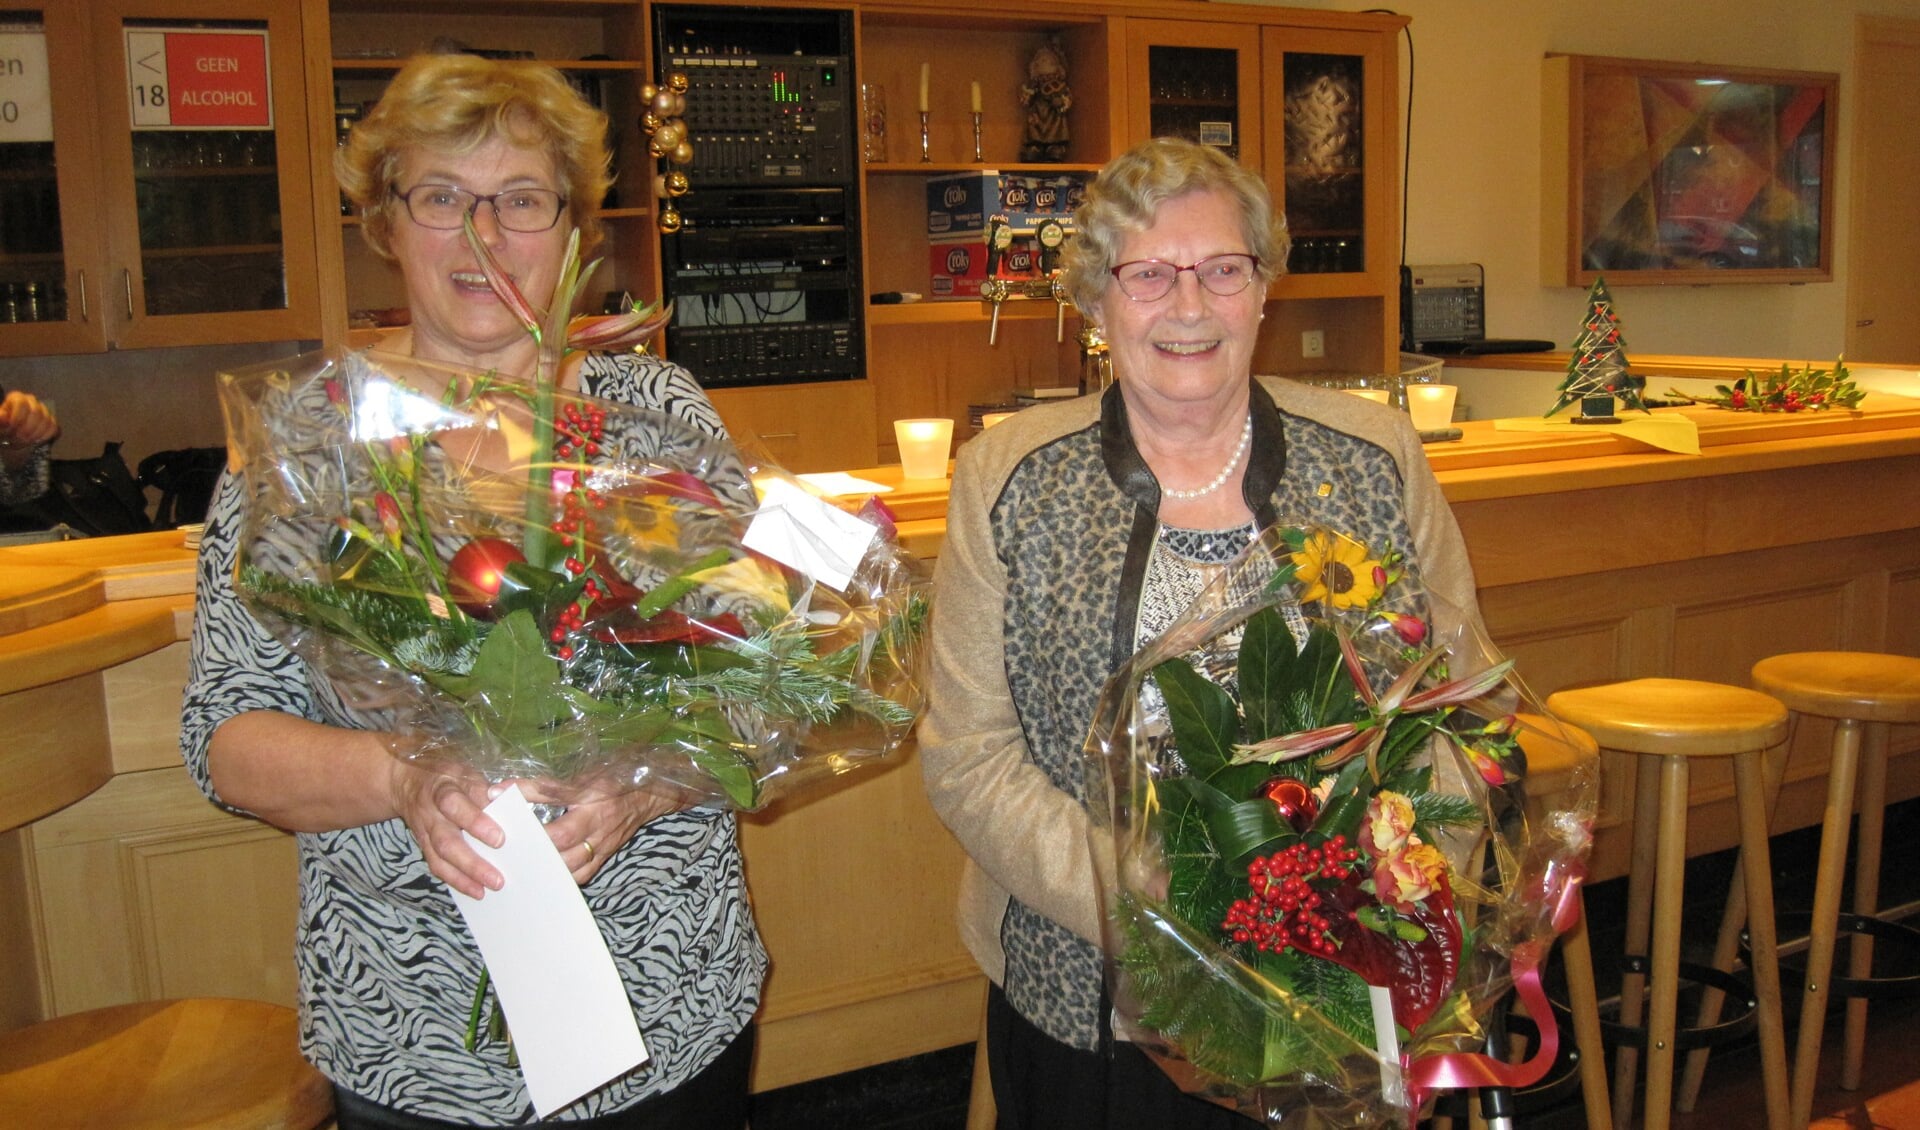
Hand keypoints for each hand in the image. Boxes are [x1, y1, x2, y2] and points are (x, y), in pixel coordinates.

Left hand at [0, 390, 56, 467]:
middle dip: (27, 428)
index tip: (12, 428)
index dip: (18, 417)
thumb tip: (3, 416)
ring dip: (35, 434)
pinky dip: (45, 436)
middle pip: (36, 412)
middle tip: (18, 438)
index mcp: (17, 398)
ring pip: (46, 420)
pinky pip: (53, 427)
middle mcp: (32, 401)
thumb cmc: (4, 424)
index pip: (22, 403)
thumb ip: (0, 419)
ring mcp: (44, 410)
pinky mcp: (51, 420)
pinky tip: (36, 440)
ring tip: (25, 440)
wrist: (11, 430)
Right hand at [391, 759, 505, 898]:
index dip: (475, 822)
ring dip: (463, 877)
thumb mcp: (466, 774)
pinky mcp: (424, 846)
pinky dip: (455, 881)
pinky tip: (474, 891)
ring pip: (440, 858)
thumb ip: (485, 790)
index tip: (499, 839)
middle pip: (446, 841)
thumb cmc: (449, 778)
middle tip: (497, 879)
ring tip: (486, 891)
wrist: (406, 782)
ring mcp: (425, 832)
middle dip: (472, 862)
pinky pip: (437, 866)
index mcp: (443, 790)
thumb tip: (510, 805)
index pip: (455, 806)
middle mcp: (431, 814)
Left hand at [508, 775, 695, 884]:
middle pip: (561, 837)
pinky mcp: (604, 857)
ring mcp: (602, 842)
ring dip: (544, 865)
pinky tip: (543, 876)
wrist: (649, 796)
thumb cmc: (613, 781)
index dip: (526, 794)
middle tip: (505, 846)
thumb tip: (503, 790)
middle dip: (533, 843)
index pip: (553, 792)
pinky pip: (581, 874)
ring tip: (518, 866)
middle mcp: (597, 821)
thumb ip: (546, 786)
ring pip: (570, 862)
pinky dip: (560, 877)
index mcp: (591, 794)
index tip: (497, 797)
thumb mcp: (583, 776)